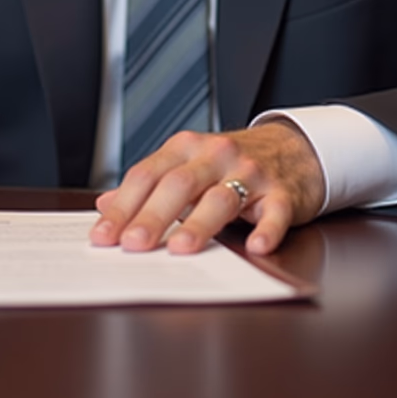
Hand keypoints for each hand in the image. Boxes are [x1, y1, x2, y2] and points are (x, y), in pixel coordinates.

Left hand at [89, 120, 325, 255]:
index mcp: (186, 148)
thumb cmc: (231, 165)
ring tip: (181, 248)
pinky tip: (256, 245)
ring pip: (221, 197)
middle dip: (153, 215)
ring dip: (199, 223)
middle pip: (180, 184)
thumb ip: (150, 185)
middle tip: (133, 244)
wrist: (293, 148)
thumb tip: (105, 205)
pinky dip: (266, 229)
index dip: (123, 205)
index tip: (103, 235)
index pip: (148, 174)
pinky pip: (274, 211)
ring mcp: (251, 172)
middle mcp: (216, 155)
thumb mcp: (188, 166)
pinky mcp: (282, 192)